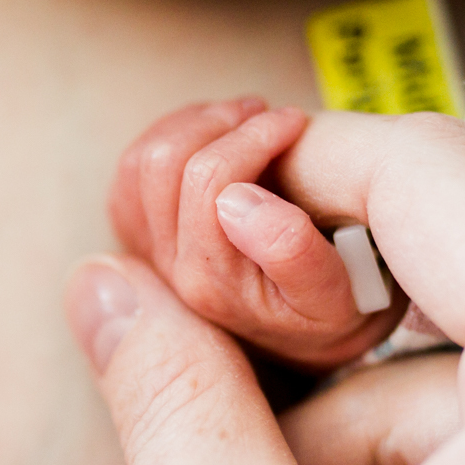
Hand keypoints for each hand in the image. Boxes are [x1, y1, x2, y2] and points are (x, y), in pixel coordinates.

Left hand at [107, 98, 406, 369]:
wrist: (311, 349)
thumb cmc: (331, 316)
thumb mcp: (335, 295)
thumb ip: (293, 253)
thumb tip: (239, 199)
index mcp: (211, 278)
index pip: (208, 178)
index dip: (254, 136)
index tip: (296, 122)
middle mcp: (167, 270)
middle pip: (161, 163)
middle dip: (218, 122)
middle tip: (265, 114)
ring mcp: (148, 256)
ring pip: (138, 164)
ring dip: (190, 125)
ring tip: (242, 119)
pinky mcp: (144, 242)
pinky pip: (130, 177)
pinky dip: (168, 141)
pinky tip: (213, 139)